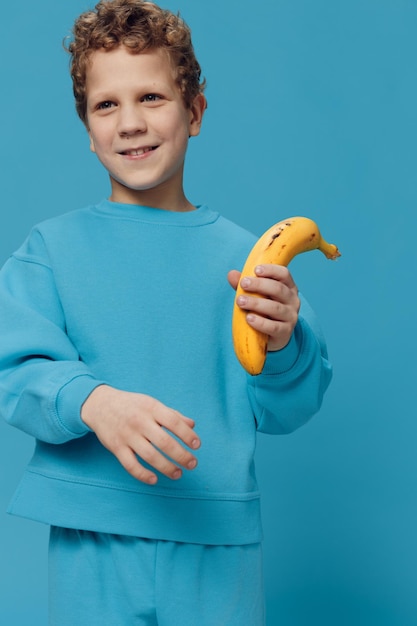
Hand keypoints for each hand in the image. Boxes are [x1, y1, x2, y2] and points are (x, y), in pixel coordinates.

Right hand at [81, 385, 200, 484]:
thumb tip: (192, 425)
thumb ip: (172, 414)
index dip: (187, 434)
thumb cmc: (132, 405)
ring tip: (178, 474)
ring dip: (166, 467)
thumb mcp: (152, 403)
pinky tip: (154, 479)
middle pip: (164, 442)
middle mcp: (140, 421)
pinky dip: (143, 475)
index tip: (197, 445)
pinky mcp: (116, 447)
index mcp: (151, 408)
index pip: (173, 422)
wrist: (100, 404)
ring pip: (150, 456)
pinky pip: (130, 465)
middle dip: (181, 455)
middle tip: (192, 464)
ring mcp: (127, 435)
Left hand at [228, 264, 299, 351]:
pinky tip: (249, 318)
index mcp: (288, 287)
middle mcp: (293, 300)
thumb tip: (231, 274)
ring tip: (240, 301)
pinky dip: (261, 322)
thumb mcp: (256, 295)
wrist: (272, 336)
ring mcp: (291, 317)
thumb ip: (245, 286)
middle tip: (243, 283)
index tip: (256, 269)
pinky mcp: (285, 332)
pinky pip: (274, 327)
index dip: (271, 270)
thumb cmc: (264, 311)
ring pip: (275, 308)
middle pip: (278, 289)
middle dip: (259, 285)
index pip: (284, 274)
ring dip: (256, 303)